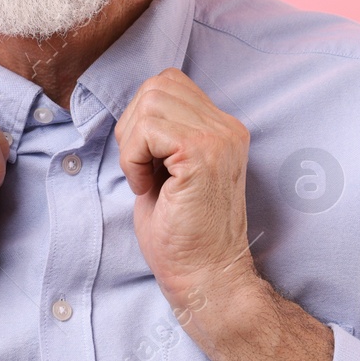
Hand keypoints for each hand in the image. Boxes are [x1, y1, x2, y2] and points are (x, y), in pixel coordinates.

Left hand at [116, 68, 257, 321]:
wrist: (206, 277)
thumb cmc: (181, 234)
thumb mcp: (170, 170)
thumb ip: (163, 132)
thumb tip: (134, 108)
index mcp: (223, 129)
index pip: (170, 83)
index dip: (143, 116)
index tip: (147, 160)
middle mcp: (227, 127)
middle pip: (158, 85)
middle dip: (133, 126)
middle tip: (141, 169)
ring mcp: (219, 138)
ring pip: (150, 101)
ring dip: (132, 142)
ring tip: (145, 178)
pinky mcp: (202, 153)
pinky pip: (147, 129)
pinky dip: (133, 157)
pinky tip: (147, 187)